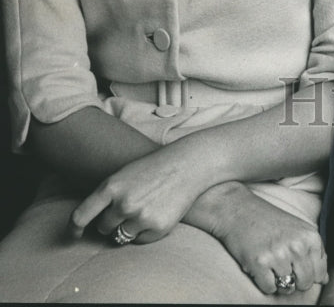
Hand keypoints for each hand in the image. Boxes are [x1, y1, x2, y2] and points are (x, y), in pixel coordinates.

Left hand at [69, 144, 213, 243]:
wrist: (188, 164)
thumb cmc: (153, 167)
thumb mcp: (124, 173)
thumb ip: (106, 195)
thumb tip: (87, 224)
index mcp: (111, 186)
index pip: (80, 216)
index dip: (74, 229)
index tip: (74, 234)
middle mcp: (123, 203)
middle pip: (103, 227)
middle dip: (111, 221)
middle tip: (129, 205)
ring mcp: (140, 217)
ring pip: (120, 236)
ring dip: (127, 227)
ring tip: (143, 207)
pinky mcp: (157, 228)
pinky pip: (140, 240)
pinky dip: (145, 231)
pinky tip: (156, 212)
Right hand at [201, 183, 327, 295]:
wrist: (239, 210)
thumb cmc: (270, 221)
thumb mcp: (298, 230)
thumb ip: (314, 253)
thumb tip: (325, 280)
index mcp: (310, 237)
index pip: (319, 274)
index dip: (308, 274)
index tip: (296, 264)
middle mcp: (297, 245)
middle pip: (305, 284)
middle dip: (294, 281)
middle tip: (282, 266)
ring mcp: (279, 254)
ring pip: (288, 288)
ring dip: (278, 281)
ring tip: (271, 264)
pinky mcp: (260, 263)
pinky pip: (269, 289)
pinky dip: (264, 283)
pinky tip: (261, 267)